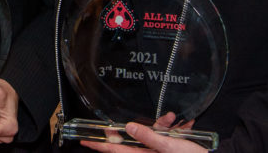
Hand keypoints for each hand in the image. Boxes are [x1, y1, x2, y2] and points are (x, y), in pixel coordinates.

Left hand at [81, 114, 202, 152]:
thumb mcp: (171, 147)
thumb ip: (149, 137)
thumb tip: (129, 127)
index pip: (116, 152)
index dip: (99, 146)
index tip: (85, 141)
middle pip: (132, 140)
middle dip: (139, 126)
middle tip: (139, 117)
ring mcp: (158, 152)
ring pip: (151, 135)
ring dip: (160, 125)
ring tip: (173, 120)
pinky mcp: (168, 149)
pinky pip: (163, 137)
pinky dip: (171, 129)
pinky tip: (182, 124)